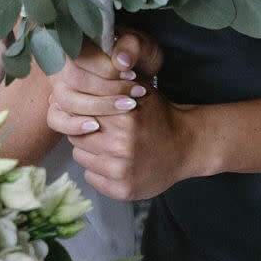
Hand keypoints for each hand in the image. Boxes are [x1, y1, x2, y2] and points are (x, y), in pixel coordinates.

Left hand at [46, 30, 195, 200]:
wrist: (187, 146)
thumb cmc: (157, 114)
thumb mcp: (139, 91)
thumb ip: (111, 82)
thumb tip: (73, 70)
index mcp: (123, 117)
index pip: (79, 112)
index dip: (80, 110)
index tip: (86, 111)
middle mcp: (120, 144)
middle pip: (75, 135)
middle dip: (83, 130)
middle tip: (99, 129)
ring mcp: (121, 170)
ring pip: (80, 156)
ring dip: (90, 150)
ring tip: (108, 145)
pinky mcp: (122, 189)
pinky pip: (90, 177)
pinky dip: (98, 170)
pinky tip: (114, 162)